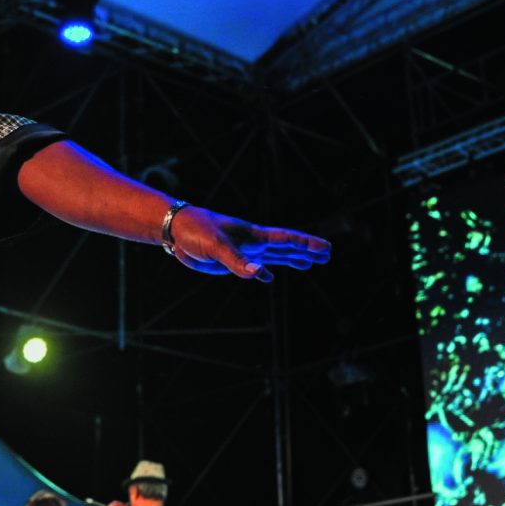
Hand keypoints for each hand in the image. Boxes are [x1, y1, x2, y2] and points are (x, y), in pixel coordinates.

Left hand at [167, 205, 329, 282]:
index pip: (286, 240)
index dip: (306, 244)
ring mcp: (242, 251)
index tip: (326, 248)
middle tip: (328, 254)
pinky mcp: (230, 260)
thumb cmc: (196, 230)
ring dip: (292, 259)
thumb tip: (261, 275)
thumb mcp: (216, 246)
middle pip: (285, 247)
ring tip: (311, 263)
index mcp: (253, 236)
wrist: (176, 229)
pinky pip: (253, 266)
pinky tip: (269, 276)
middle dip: (306, 251)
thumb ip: (238, 261)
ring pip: (274, 256)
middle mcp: (252, 242)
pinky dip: (264, 271)